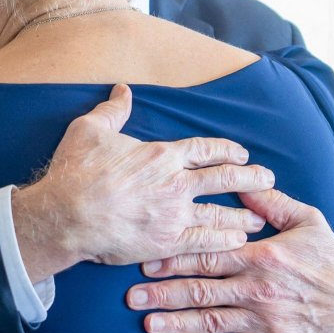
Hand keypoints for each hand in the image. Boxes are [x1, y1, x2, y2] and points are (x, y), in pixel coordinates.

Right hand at [12, 85, 275, 280]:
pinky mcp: (167, 243)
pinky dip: (225, 240)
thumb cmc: (75, 172)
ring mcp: (174, 215)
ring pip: (220, 213)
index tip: (241, 153)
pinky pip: (205, 242)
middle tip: (268, 178)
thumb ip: (113, 110)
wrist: (65, 214)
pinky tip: (239, 240)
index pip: (205, 149)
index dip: (227, 150)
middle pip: (224, 178)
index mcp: (162, 155)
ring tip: (260, 216)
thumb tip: (122, 90)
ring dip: (243, 214)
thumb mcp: (90, 129)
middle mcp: (175, 183)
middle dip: (250, 177)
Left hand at [126, 188, 333, 332]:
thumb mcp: (306, 221)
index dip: (175, 259)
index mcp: (263, 256)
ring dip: (178, 324)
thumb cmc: (327, 259)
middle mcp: (258, 289)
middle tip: (131, 296)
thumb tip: (243, 181)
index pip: (210, 256)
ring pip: (212, 321)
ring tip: (147, 324)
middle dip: (164, 292)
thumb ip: (271, 203)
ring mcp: (264, 320)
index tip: (145, 261)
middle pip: (202, 289)